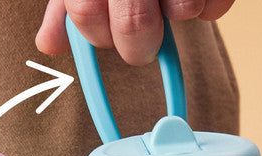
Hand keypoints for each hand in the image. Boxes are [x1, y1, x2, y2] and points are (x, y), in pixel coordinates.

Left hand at [36, 0, 235, 65]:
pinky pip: (213, 5)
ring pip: (181, 11)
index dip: (98, 34)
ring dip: (178, 15)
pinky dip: (208, 6)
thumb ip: (67, 5)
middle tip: (144, 37)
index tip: (107, 33)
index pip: (87, 15)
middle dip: (139, 46)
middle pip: (135, 26)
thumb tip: (48, 44)